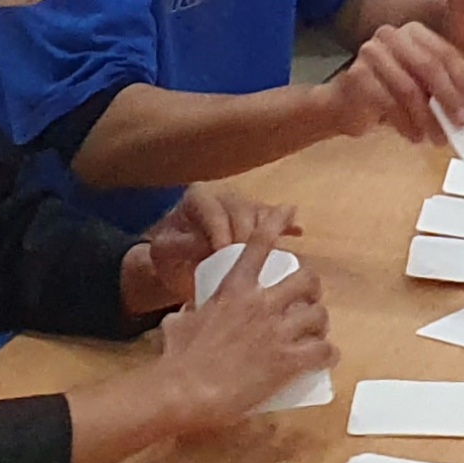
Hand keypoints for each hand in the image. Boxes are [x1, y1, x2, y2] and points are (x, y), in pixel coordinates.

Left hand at [131, 186, 302, 312]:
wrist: (177, 265)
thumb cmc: (169, 255)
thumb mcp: (166, 250)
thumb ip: (182, 244)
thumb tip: (205, 245)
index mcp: (199, 197)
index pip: (213, 209)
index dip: (219, 229)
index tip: (220, 251)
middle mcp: (225, 196)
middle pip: (242, 209)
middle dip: (244, 234)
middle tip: (245, 258)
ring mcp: (244, 207)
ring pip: (261, 212)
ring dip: (267, 230)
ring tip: (269, 253)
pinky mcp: (259, 222)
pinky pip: (276, 219)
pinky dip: (287, 225)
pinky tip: (297, 232)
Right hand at [158, 232, 335, 429]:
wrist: (185, 391)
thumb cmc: (178, 358)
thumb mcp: (181, 321)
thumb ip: (191, 311)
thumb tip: (189, 314)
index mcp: (234, 288)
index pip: (259, 246)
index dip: (275, 223)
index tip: (288, 210)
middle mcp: (261, 303)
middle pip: (306, 279)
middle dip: (312, 289)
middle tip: (307, 302)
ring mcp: (277, 331)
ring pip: (319, 314)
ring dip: (320, 323)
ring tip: (316, 334)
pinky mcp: (288, 361)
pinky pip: (323, 351)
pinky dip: (329, 354)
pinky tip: (326, 358)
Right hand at [319, 22, 463, 145]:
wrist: (342, 105)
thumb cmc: (388, 93)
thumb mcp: (420, 83)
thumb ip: (442, 84)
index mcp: (412, 31)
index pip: (444, 52)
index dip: (462, 79)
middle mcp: (390, 36)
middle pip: (428, 67)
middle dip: (448, 98)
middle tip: (461, 122)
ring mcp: (371, 53)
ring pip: (409, 89)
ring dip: (428, 118)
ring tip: (438, 137)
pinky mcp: (357, 76)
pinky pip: (389, 104)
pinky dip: (406, 124)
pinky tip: (415, 137)